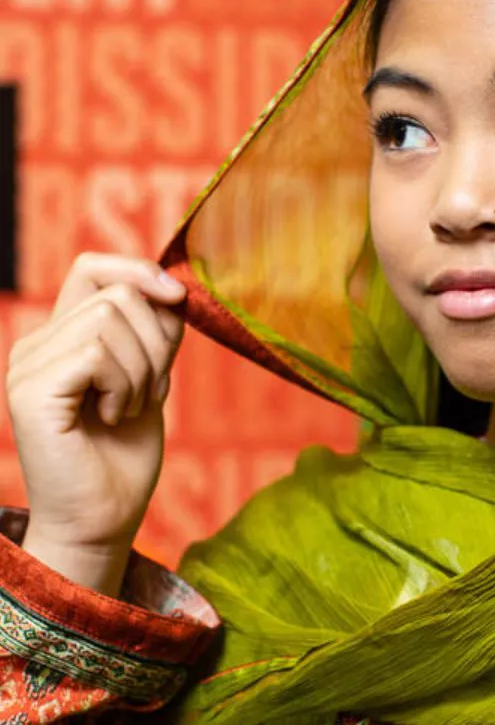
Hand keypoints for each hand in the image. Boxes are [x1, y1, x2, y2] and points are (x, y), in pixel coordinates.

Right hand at [7, 254, 186, 595]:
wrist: (106, 515)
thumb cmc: (127, 449)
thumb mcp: (152, 372)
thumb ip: (153, 328)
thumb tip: (174, 285)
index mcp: (63, 335)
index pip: (93, 267)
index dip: (140, 270)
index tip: (178, 297)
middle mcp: (37, 344)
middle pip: (118, 293)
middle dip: (155, 342)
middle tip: (146, 392)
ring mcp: (27, 366)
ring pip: (110, 319)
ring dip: (142, 368)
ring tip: (128, 407)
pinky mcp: (30, 391)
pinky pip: (97, 353)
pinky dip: (124, 384)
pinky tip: (114, 416)